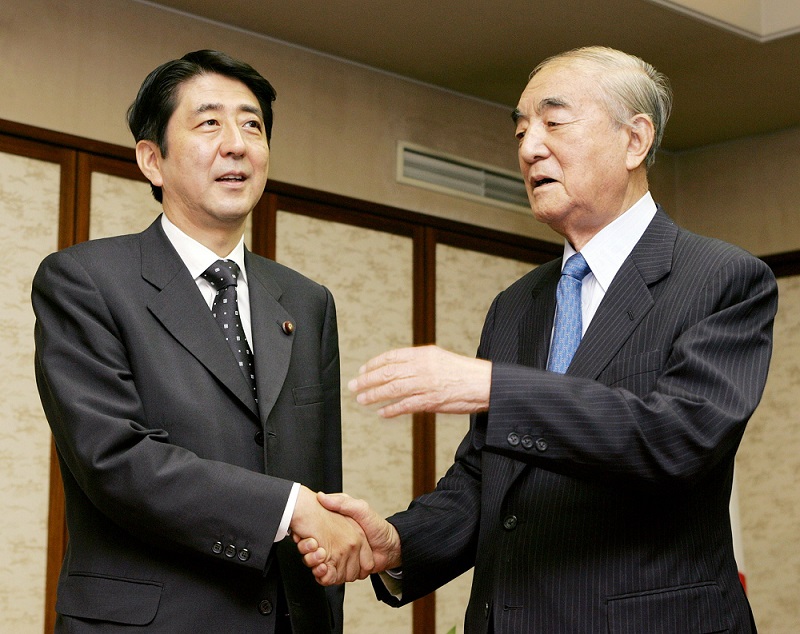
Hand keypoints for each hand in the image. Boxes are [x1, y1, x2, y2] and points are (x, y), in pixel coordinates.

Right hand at [289, 486, 373, 584]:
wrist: (391, 548)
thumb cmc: (377, 527)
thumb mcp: (361, 509)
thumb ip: (343, 503)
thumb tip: (321, 497)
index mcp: (334, 526)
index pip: (311, 532)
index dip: (305, 536)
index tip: (302, 535)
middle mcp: (333, 542)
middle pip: (310, 549)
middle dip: (307, 551)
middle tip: (310, 547)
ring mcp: (336, 557)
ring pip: (315, 563)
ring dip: (313, 562)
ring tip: (317, 559)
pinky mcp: (340, 570)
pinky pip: (327, 576)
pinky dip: (322, 575)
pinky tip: (323, 569)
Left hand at [347, 345, 491, 417]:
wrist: (484, 383)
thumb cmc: (462, 372)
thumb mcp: (438, 358)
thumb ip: (418, 362)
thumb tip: (398, 369)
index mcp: (423, 354)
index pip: (391, 357)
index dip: (374, 364)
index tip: (362, 370)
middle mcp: (421, 367)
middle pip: (387, 373)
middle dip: (367, 380)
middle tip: (354, 386)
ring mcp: (425, 384)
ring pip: (392, 389)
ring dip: (373, 395)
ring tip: (362, 400)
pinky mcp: (430, 401)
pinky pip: (405, 406)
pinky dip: (391, 410)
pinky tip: (381, 413)